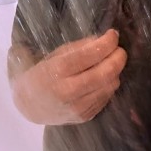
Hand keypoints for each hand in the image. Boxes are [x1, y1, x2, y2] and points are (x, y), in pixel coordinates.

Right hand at [8, 29, 126, 124]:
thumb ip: (80, 47)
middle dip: (118, 58)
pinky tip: (101, 79)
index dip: (107, 42)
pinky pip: (107, 97)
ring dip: (114, 72)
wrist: (30, 106)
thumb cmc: (43, 74)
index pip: (91, 54)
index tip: (113, 34)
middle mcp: (68, 91)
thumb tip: (104, 40)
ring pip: (110, 85)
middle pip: (105, 73)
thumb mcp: (56, 55)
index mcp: (58, 70)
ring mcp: (78, 107)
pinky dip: (108, 84)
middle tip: (119, 50)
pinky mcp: (85, 116)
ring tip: (108, 64)